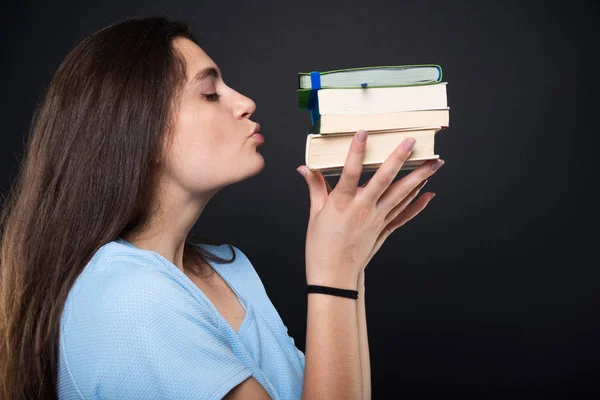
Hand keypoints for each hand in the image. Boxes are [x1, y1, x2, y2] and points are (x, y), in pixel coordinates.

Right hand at [297, 129, 443, 288]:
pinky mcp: (383, 230)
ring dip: (418, 178)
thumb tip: (305, 168)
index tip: (362, 132)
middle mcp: (362, 209)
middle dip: (399, 158)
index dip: (356, 151)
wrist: (334, 276)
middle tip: (412, 141)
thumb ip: (315, 187)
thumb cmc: (321, 246)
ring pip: (401, 194)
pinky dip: (417, 205)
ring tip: (434, 163)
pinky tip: (429, 194)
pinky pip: (404, 215)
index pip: (349, 171)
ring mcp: (376, 219)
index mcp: (341, 203)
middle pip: (384, 179)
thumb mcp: (315, 214)